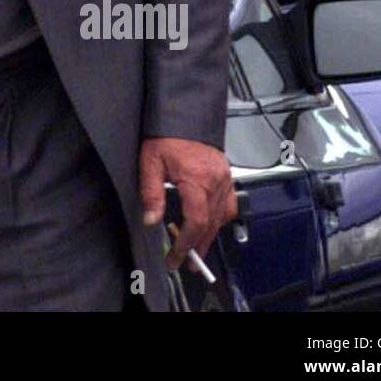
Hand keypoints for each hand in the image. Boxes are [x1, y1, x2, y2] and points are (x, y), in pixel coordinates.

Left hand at [139, 136, 236, 270]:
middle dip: (198, 247)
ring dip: (209, 237)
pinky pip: (229, 206)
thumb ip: (151, 192)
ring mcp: (225, 180)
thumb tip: (151, 220)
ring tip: (197, 252)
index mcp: (197, 179)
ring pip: (222, 218)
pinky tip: (211, 226)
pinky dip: (220, 220)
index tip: (176, 257)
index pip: (196, 221)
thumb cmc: (166, 136)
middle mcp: (216, 183)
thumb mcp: (150, 161)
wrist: (184, 115)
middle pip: (211, 225)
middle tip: (187, 265)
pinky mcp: (227, 177)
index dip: (186, 243)